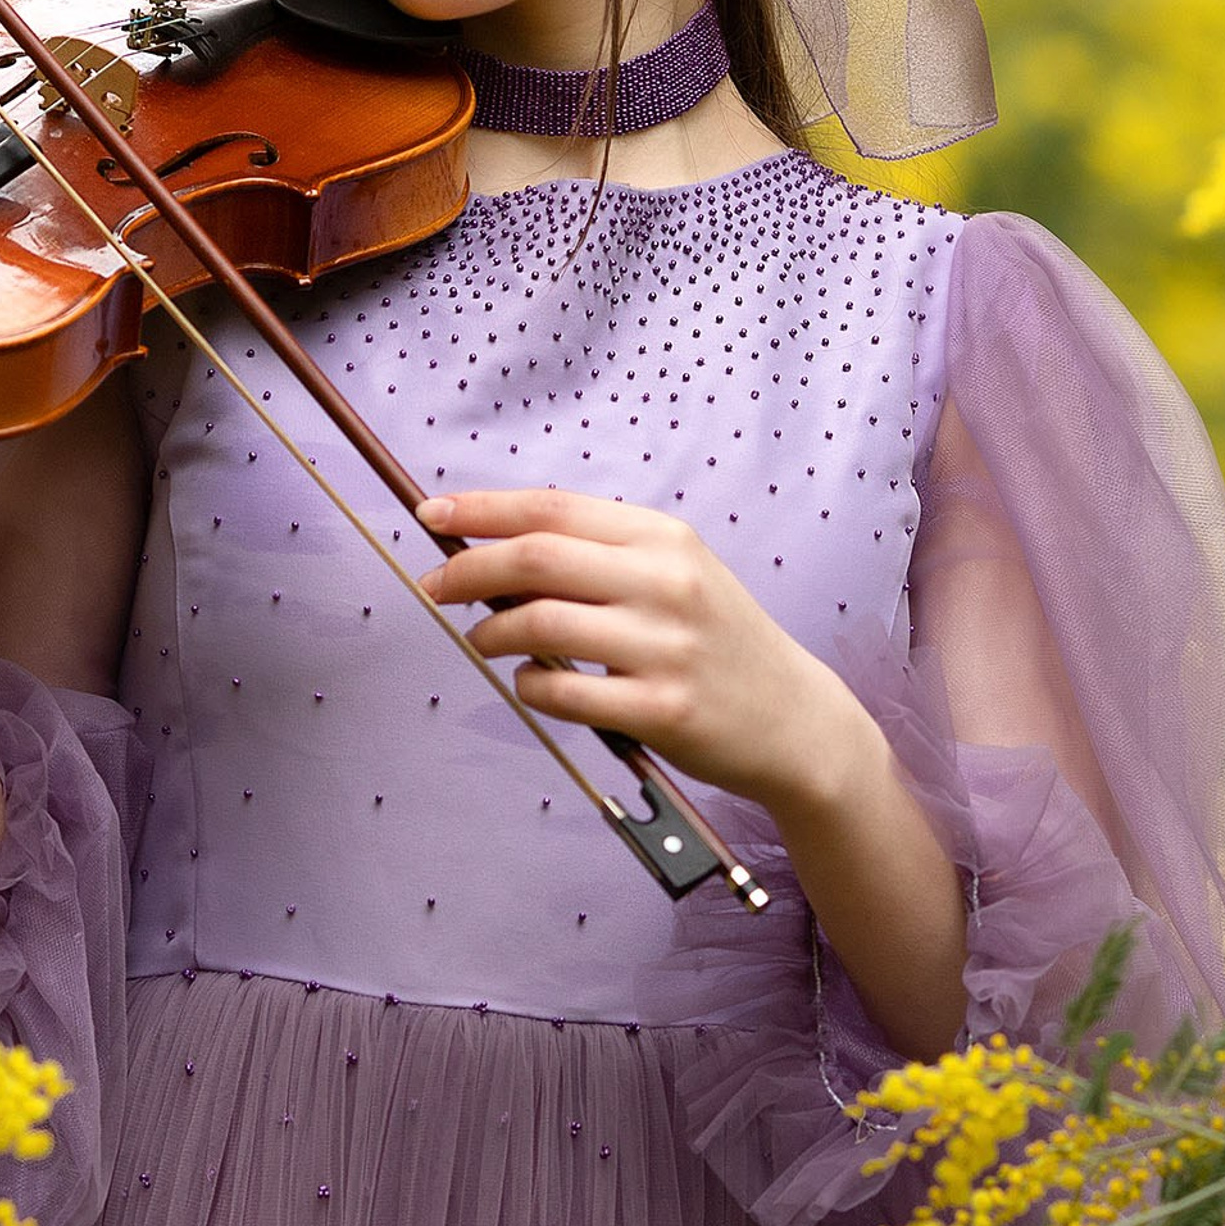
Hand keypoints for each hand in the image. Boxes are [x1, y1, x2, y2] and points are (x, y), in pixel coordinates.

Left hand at [414, 485, 872, 814]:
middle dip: (468, 568)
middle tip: (434, 586)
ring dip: (491, 633)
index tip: (431, 512)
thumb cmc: (718, 641)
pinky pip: (563, 692)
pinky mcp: (662, 709)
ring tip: (484, 641)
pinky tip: (532, 683)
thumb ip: (600, 558)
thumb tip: (495, 553)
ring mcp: (666, 646)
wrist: (793, 717)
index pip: (554, 508)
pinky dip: (529, 686)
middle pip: (536, 558)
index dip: (483, 508)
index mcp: (665, 537)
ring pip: (541, 624)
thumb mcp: (676, 575)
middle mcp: (666, 582)